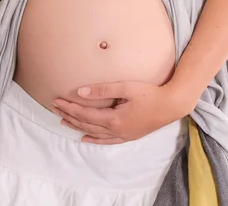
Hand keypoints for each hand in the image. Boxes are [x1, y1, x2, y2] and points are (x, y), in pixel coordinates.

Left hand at [52, 82, 193, 143]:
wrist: (173, 105)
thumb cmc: (151, 93)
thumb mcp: (126, 87)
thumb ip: (102, 90)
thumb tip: (80, 92)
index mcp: (114, 119)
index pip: (84, 114)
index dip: (69, 107)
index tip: (56, 100)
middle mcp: (116, 130)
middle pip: (86, 124)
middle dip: (69, 115)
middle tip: (54, 108)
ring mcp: (122, 135)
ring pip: (94, 133)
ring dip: (77, 126)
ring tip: (63, 121)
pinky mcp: (128, 135)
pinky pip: (107, 140)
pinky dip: (94, 139)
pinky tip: (84, 138)